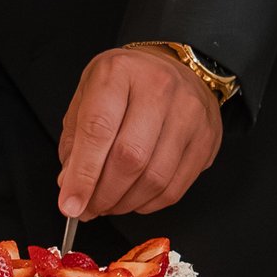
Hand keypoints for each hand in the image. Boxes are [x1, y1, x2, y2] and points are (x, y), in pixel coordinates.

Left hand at [58, 49, 225, 223]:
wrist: (174, 67)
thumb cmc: (125, 83)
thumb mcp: (88, 95)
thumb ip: (75, 140)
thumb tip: (69, 186)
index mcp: (119, 72)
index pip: (98, 130)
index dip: (82, 174)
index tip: (70, 205)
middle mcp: (158, 87)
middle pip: (130, 158)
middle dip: (103, 194)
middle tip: (88, 209)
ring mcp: (189, 112)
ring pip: (154, 178)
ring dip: (125, 203)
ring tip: (109, 204)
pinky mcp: (206, 138)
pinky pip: (175, 187)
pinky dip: (149, 203)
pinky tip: (134, 199)